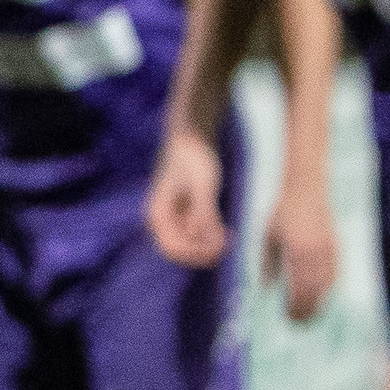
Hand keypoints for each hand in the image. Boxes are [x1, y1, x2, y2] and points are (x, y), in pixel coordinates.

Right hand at [148, 128, 229, 268]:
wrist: (193, 136)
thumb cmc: (194, 156)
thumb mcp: (202, 185)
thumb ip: (202, 211)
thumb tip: (199, 235)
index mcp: (158, 212)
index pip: (172, 247)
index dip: (195, 253)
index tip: (218, 249)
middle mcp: (162, 218)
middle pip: (180, 249)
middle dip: (202, 251)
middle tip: (228, 245)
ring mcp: (173, 216)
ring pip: (189, 242)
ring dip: (208, 245)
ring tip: (230, 237)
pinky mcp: (185, 211)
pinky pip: (195, 232)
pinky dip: (209, 235)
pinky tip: (226, 232)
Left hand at [263, 176, 337, 322]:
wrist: (307, 188)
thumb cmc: (282, 212)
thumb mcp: (269, 238)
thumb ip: (268, 264)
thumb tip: (265, 289)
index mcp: (297, 253)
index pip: (299, 290)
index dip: (295, 308)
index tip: (287, 318)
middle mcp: (316, 254)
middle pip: (315, 293)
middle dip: (307, 311)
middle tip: (297, 323)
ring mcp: (329, 251)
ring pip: (327, 286)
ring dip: (318, 302)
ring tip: (308, 314)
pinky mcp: (336, 247)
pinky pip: (334, 274)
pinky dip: (327, 287)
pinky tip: (321, 294)